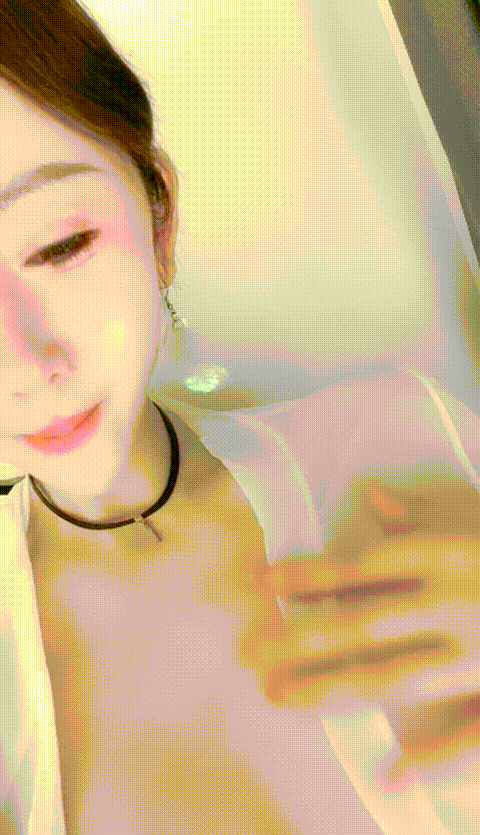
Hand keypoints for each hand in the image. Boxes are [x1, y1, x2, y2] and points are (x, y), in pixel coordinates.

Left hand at [237, 481, 479, 789]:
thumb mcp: (479, 515)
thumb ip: (427, 510)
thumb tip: (368, 495)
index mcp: (442, 553)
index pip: (361, 562)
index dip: (309, 572)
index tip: (262, 583)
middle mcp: (448, 601)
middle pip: (362, 621)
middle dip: (302, 638)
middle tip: (249, 655)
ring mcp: (476, 652)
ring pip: (395, 673)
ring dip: (335, 687)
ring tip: (283, 697)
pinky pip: (470, 731)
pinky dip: (434, 757)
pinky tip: (389, 775)